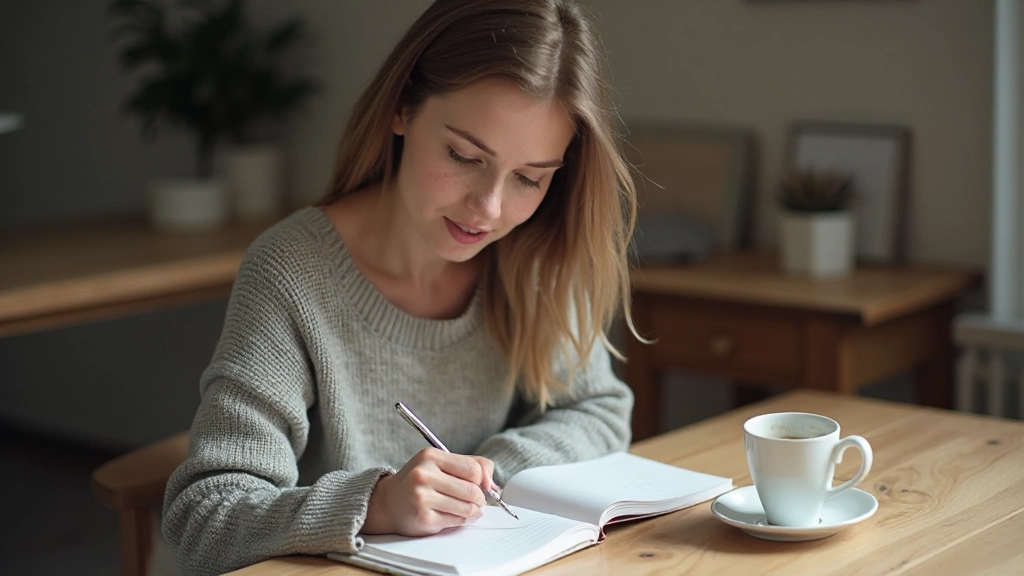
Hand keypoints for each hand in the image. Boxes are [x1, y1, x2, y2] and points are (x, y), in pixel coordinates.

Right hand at [363, 448, 497, 535]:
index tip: (480, 485)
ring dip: (473, 511)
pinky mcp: (423, 518)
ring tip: (466, 509)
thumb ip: (471, 465)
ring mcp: (422, 497)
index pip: (473, 468)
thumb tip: (493, 485)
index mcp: (430, 456)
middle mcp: (424, 475)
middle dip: (479, 498)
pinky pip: (456, 521)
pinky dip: (461, 520)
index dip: (482, 480)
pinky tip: (453, 515)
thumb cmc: (420, 482)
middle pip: (472, 490)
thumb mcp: (440, 464)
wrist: (388, 503)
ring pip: (467, 508)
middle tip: (475, 500)